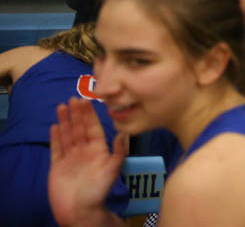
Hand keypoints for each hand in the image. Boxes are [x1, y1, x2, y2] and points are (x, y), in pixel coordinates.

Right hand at [48, 98, 128, 226]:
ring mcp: (70, 158)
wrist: (80, 210)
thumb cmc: (99, 191)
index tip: (86, 101)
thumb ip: (119, 151)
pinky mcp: (57, 166)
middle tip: (73, 99)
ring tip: (61, 107)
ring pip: (67, 135)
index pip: (93, 128)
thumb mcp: (112, 169)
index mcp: (98, 150)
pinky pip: (56, 149)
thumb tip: (124, 133)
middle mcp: (84, 151)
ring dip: (65, 121)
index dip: (89, 115)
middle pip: (79, 128)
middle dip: (76, 114)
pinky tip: (54, 126)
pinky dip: (55, 138)